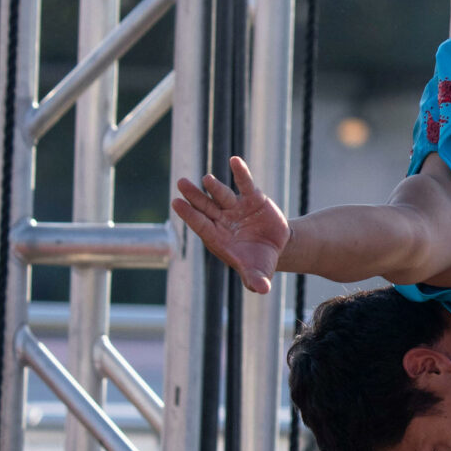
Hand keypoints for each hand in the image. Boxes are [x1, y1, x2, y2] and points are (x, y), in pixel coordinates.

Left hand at [172, 156, 290, 293]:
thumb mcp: (258, 274)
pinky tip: (234, 160)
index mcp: (217, 238)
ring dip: (215, 186)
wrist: (275, 247)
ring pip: (222, 195)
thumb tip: (262, 290)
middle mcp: (223, 220)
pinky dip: (240, 173)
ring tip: (206, 179)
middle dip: (193, 196)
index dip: (189, 214)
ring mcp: (236, 208)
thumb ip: (256, 280)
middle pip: (205, 206)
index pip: (200, 224)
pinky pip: (245, 184)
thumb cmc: (259, 262)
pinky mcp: (253, 198)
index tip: (176, 203)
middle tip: (180, 183)